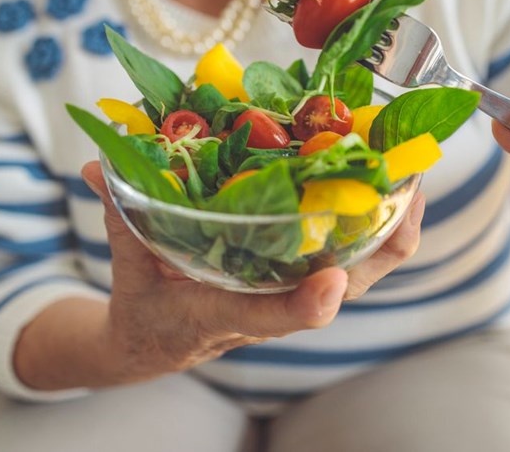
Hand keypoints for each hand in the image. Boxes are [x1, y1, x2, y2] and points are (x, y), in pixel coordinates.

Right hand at [80, 161, 424, 383]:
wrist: (156, 343)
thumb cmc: (146, 310)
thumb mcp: (127, 269)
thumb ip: (120, 217)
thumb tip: (96, 166)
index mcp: (225, 314)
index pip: (270, 317)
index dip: (304, 306)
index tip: (328, 285)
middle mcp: (272, 306)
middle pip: (348, 286)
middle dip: (385, 239)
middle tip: (410, 180)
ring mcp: (293, 292)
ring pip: (363, 267)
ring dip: (394, 222)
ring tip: (413, 165)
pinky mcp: (300, 277)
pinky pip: (355, 252)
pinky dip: (378, 219)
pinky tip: (388, 176)